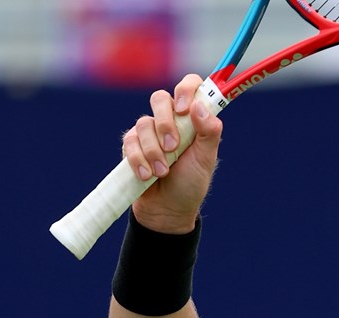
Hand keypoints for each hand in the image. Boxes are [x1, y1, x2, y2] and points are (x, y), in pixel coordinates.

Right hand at [124, 74, 223, 233]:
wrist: (168, 210)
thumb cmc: (190, 184)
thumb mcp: (206, 160)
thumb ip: (209, 133)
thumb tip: (199, 106)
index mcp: (192, 119)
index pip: (189, 86)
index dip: (186, 89)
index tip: (184, 109)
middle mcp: (170, 121)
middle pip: (159, 98)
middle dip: (165, 123)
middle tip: (173, 147)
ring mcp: (149, 132)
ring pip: (143, 123)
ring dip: (153, 150)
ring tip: (162, 172)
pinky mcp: (132, 146)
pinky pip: (129, 141)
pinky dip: (138, 159)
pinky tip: (146, 175)